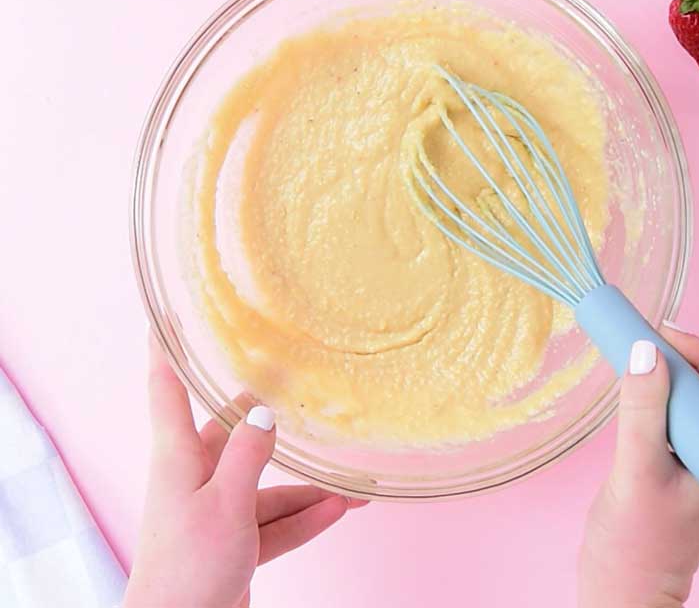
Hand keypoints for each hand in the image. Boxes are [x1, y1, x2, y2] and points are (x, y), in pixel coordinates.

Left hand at [124, 336, 365, 607]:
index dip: (164, 350)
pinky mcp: (235, 542)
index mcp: (178, 457)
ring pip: (264, 485)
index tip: (165, 317)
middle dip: (261, 417)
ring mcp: (217, 510)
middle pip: (230, 433)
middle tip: (288, 387)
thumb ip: (248, 456)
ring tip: (346, 482)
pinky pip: (275, 522)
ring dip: (303, 486)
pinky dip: (305, 518)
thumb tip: (263, 411)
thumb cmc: (187, 569)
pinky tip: (339, 510)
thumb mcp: (225, 505)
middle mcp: (195, 477)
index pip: (165, 389)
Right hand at [578, 325, 698, 607]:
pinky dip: (678, 391)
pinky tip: (648, 386)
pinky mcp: (693, 463)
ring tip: (653, 358)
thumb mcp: (636, 471)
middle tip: (657, 342)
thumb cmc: (635, 538)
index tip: (660, 335)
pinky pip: (696, 414)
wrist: (627, 582)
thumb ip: (642, 412)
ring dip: (693, 372)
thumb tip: (646, 351)